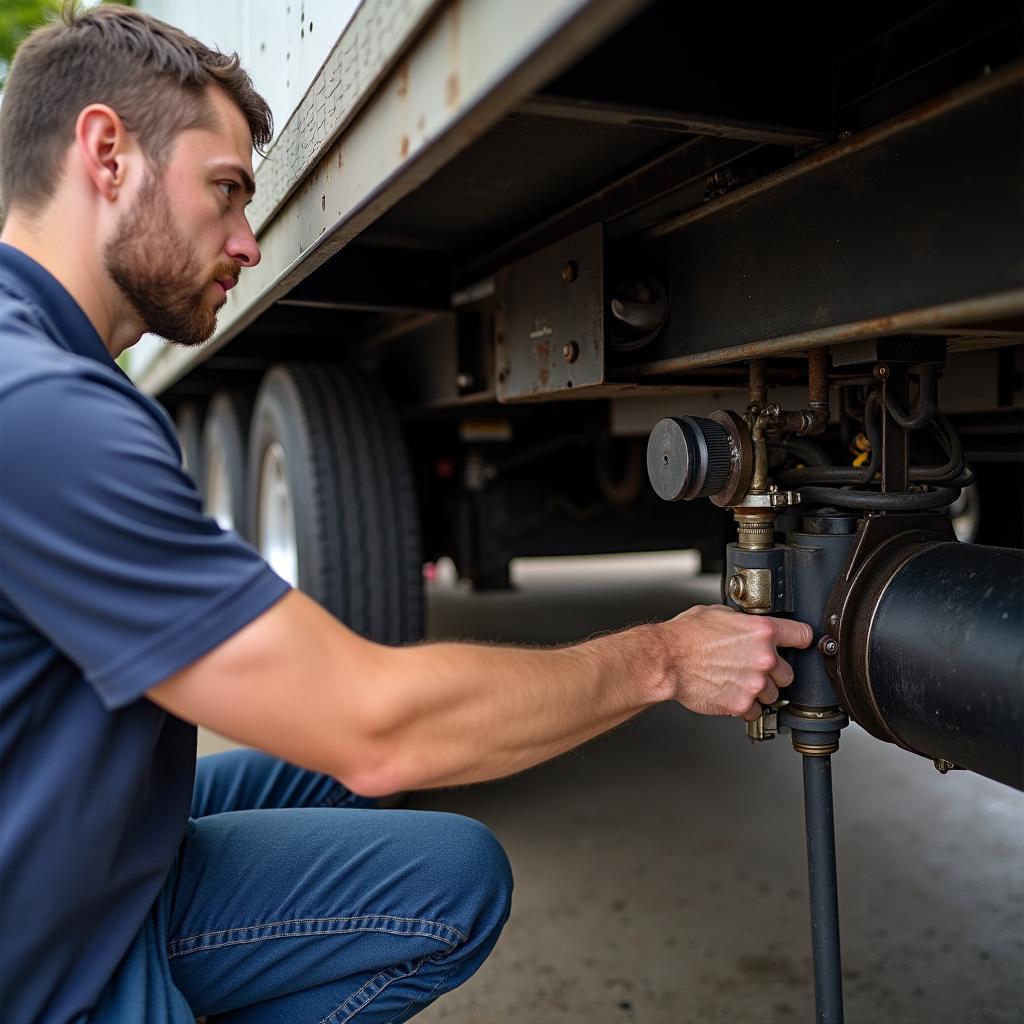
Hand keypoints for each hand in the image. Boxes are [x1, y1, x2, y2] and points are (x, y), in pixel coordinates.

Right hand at [663, 604, 813, 721]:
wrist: (667, 660)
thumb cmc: (686, 636)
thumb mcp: (718, 614)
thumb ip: (742, 622)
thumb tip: (746, 626)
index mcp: (762, 631)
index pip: (802, 636)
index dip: (800, 640)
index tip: (798, 645)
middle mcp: (764, 658)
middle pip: (788, 673)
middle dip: (772, 672)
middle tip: (752, 668)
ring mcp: (755, 683)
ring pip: (773, 694)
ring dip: (759, 691)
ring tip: (737, 682)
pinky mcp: (742, 704)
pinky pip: (755, 711)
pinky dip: (745, 706)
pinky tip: (730, 694)